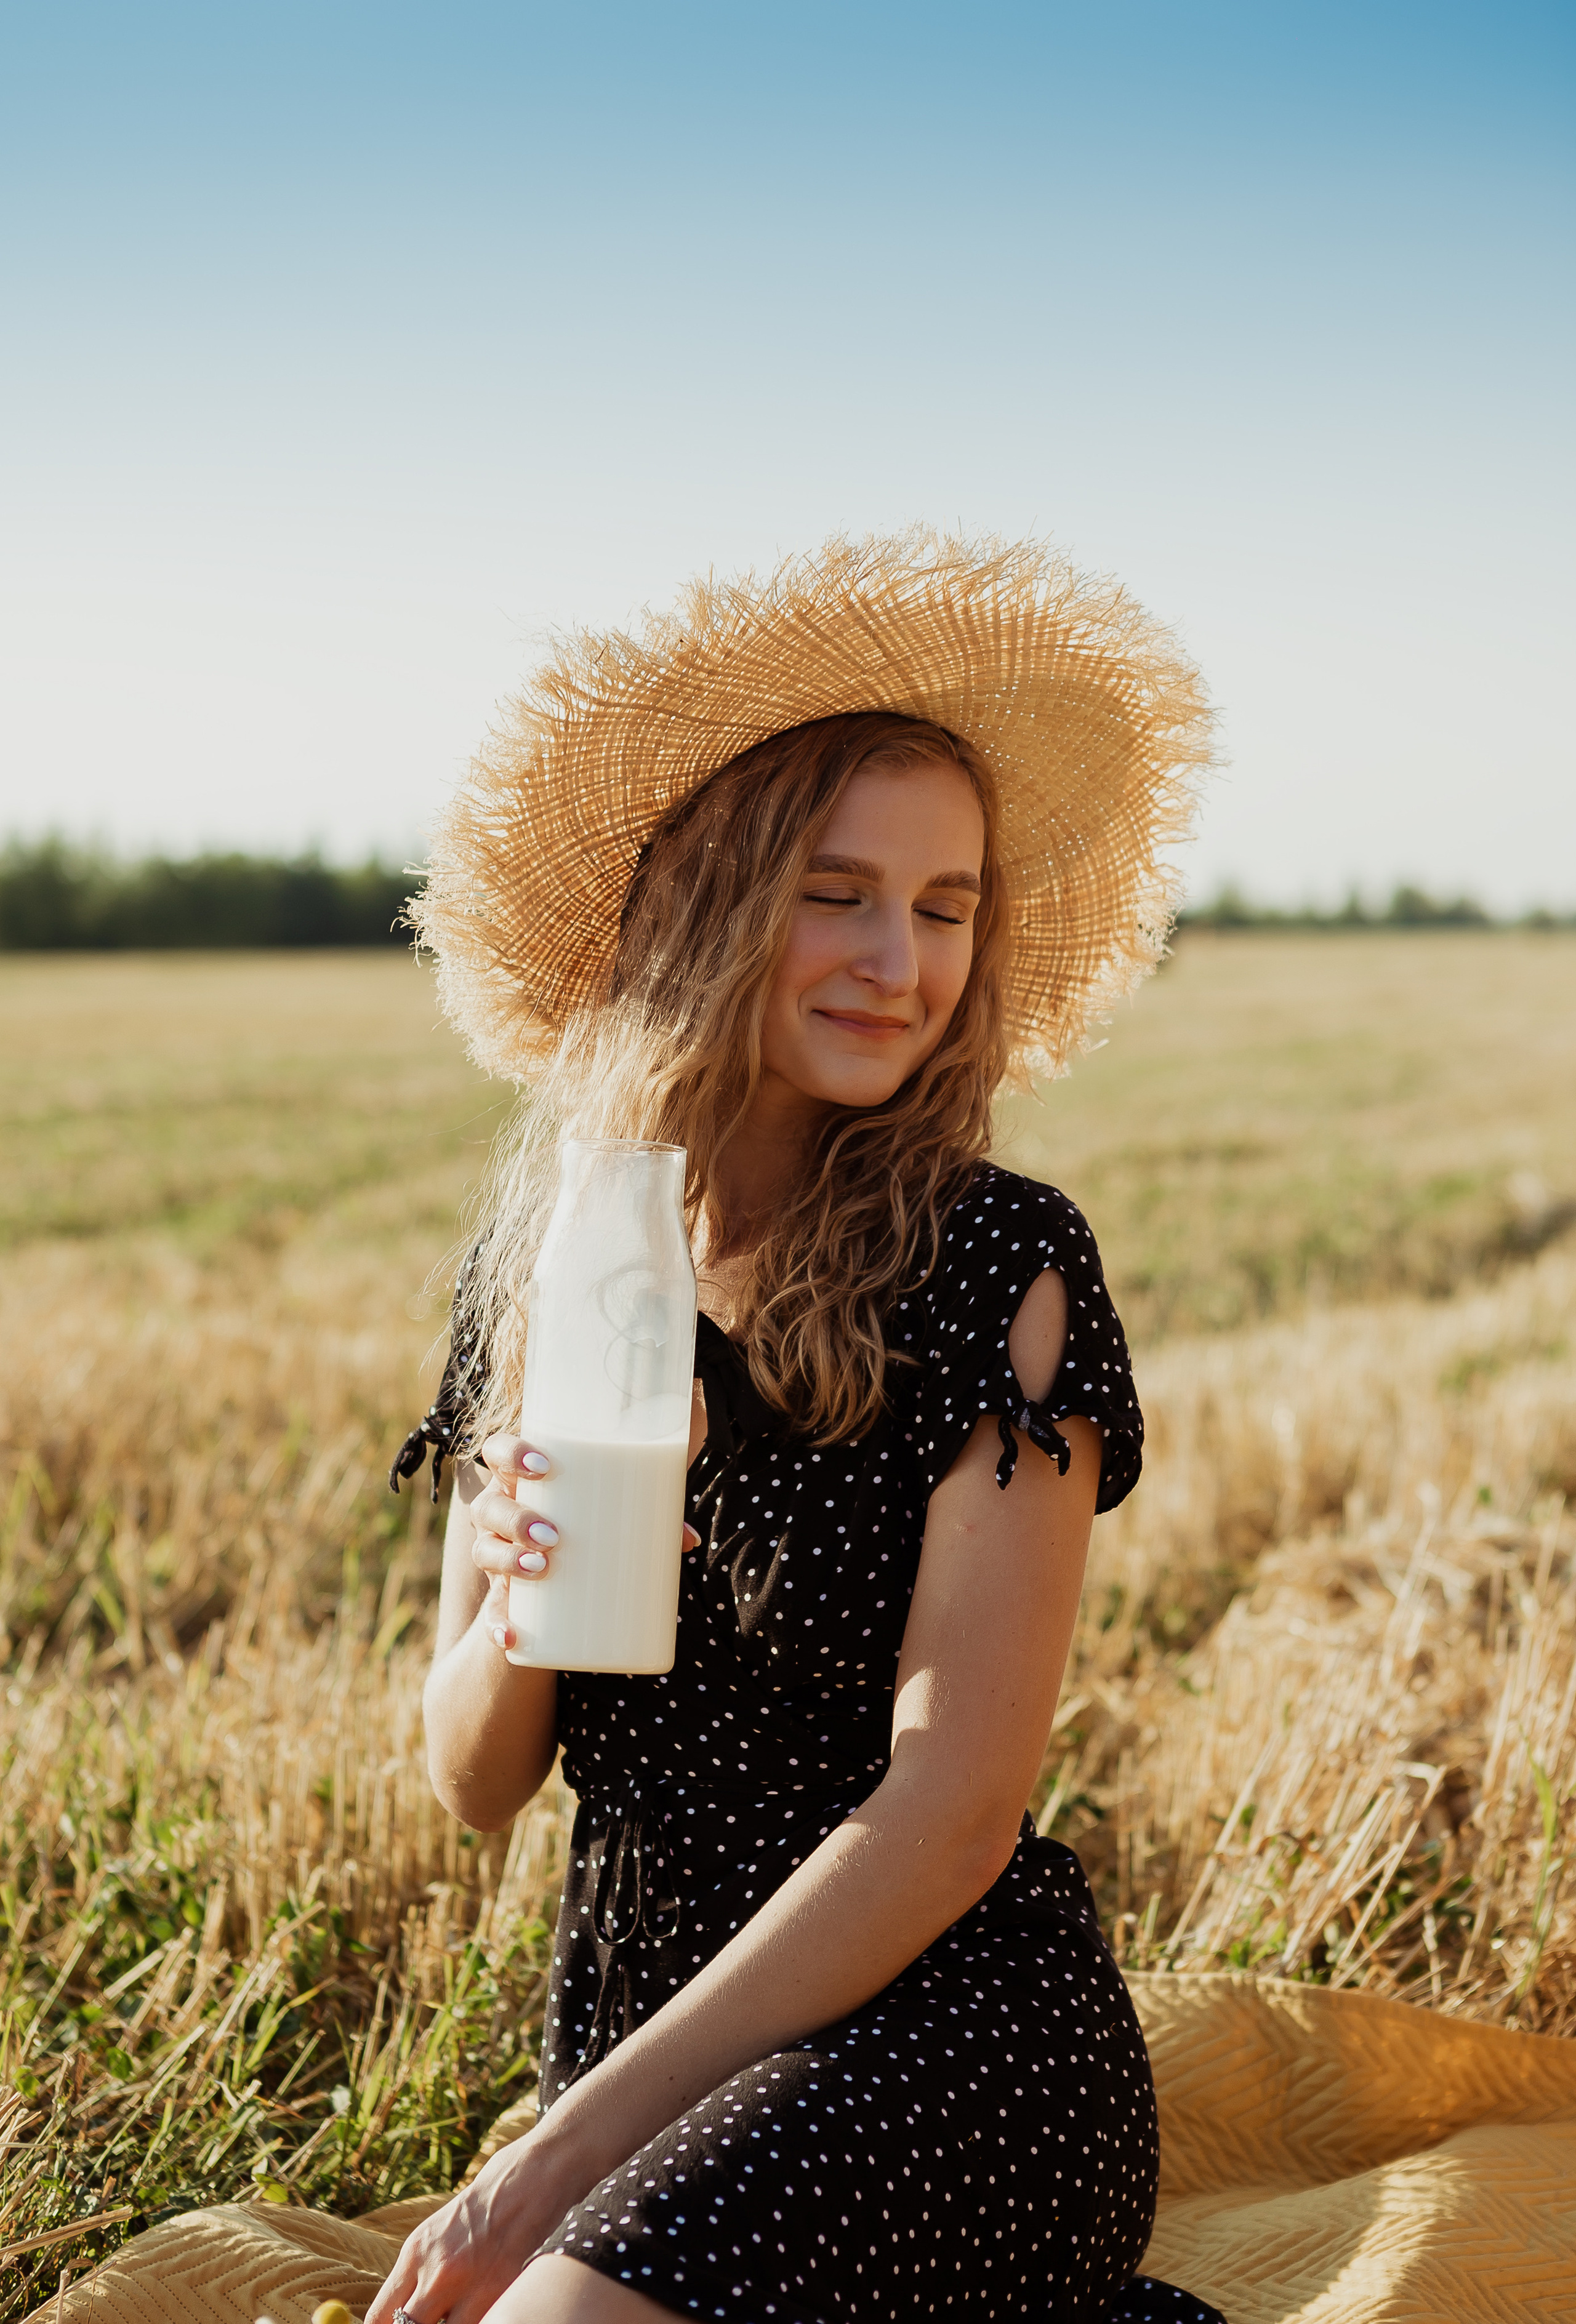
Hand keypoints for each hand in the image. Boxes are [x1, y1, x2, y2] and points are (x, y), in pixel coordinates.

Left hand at [363, 2126, 578, 2323]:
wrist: (534, 2174)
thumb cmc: (487, 2199)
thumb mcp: (439, 2230)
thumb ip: (421, 2271)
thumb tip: (406, 2311)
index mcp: (416, 2251)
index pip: (379, 2316)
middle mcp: (437, 2272)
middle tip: (431, 2318)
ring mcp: (470, 2285)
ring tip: (458, 2313)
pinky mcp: (501, 2292)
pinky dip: (477, 2321)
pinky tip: (481, 2309)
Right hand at [466, 1434, 701, 1657]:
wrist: (562, 1582)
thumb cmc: (590, 1524)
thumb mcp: (615, 1514)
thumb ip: (651, 1517)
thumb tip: (688, 1540)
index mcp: (521, 1479)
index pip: (497, 1450)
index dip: (512, 1453)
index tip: (545, 1466)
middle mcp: (499, 1512)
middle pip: (488, 1505)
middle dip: (516, 1518)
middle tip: (553, 1536)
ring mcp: (496, 1553)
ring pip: (483, 1550)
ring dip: (506, 1560)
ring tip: (539, 1568)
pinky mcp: (502, 1595)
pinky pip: (490, 1611)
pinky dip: (497, 1625)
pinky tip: (510, 1636)